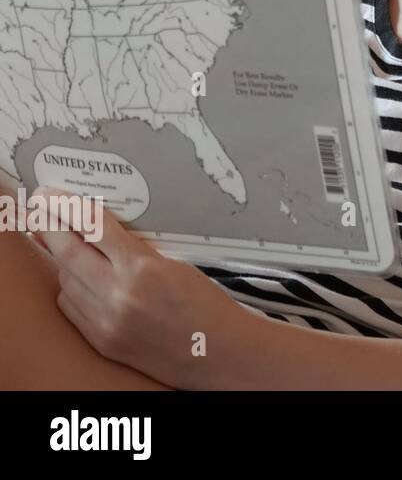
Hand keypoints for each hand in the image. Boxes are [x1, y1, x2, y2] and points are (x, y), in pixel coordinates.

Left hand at [31, 185, 253, 389]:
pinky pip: (71, 305)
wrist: (216, 351)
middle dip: (50, 226)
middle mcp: (118, 294)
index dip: (68, 206)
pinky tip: (82, 279)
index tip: (52, 194)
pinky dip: (71, 288)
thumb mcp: (176, 263)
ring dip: (64, 259)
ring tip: (67, 244)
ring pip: (65, 278)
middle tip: (41, 209)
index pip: (93, 228)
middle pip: (68, 251)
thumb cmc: (205, 303)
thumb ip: (135, 249)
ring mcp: (105, 320)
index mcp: (143, 268)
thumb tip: (98, 232)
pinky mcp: (100, 340)